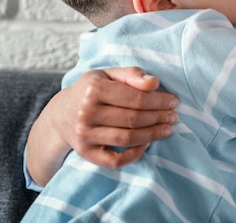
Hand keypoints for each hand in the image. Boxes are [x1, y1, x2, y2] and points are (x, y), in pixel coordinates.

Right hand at [49, 68, 177, 167]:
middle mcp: (86, 113)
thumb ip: (132, 74)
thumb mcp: (108, 74)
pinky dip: (134, 154)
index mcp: (94, 90)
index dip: (159, 101)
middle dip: (159, 118)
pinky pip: (114, 160)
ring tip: (168, 130)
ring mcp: (84, 135)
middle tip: (174, 117)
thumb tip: (154, 83)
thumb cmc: (92, 90)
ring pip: (127, 139)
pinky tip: (147, 144)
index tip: (174, 102)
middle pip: (133, 119)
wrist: (61, 113)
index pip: (135, 98)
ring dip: (152, 135)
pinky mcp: (85, 153)